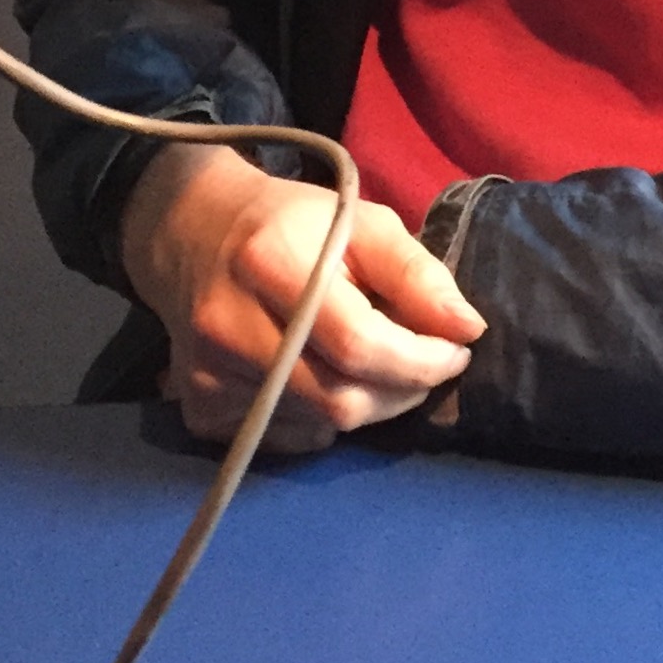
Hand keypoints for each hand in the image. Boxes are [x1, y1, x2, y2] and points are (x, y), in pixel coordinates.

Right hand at [120, 142, 483, 452]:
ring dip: (367, 403)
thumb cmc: (294, 224)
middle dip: (401, 390)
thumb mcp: (361, 221)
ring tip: (373, 361)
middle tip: (425, 364)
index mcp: (268, 261)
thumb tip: (468, 329)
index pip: (358, 342)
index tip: (457, 350)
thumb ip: (415, 272)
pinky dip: (323, 420)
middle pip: (339, 399)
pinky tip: (322, 375)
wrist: (194, 233)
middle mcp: (226, 325)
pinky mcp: (200, 410)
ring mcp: (207, 375)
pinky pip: (288, 440)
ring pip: (318, 426)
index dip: (420, 359)